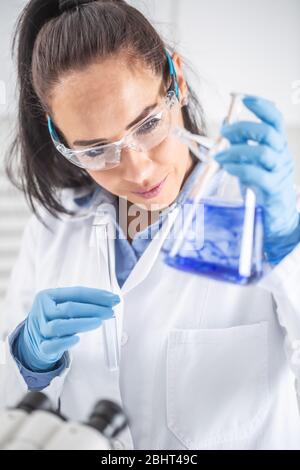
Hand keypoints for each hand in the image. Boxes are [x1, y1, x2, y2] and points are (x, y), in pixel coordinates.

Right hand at [16, 287, 119, 371]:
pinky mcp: (41, 347)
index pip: (75, 293)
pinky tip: (77, 339)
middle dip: (93, 309)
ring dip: (81, 323)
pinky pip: (52, 346)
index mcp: (48, 296)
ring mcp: (40, 329)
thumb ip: (82, 302)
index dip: (96, 295)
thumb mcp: (62, 304)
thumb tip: (110, 300)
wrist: (34, 337)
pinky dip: (65, 343)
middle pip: (68, 308)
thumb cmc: (55, 317)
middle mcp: (42, 311)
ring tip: (99, 322)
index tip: (113, 299)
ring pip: (59, 326)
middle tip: (110, 312)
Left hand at [214, 95, 299, 264]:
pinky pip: (257, 174)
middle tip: (224, 133)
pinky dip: (239, 168)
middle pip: (269, 133)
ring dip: (236, 151)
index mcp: (277, 147)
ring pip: (263, 152)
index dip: (262, 106)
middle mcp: (281, 156)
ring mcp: (279, 173)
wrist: (276, 219)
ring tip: (219, 156)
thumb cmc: (261, 188)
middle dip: (244, 128)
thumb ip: (240, 144)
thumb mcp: (250, 162)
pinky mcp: (273, 190)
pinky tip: (227, 168)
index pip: (275, 119)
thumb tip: (225, 123)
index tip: (244, 99)